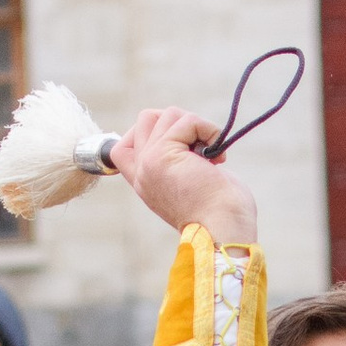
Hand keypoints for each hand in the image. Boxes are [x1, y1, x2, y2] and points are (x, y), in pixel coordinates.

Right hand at [108, 105, 257, 248]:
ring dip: (196, 126)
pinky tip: (219, 158)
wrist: (223, 230)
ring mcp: (148, 162)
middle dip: (178, 123)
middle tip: (198, 147)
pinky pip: (187, 120)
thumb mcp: (188, 184)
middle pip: (145, 119)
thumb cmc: (219, 213)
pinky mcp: (163, 154)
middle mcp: (141, 172)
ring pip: (166, 115)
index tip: (183, 147)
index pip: (123, 146)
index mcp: (144, 183)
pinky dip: (208, 130)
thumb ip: (175, 163)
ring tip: (209, 154)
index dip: (151, 133)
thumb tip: (188, 134)